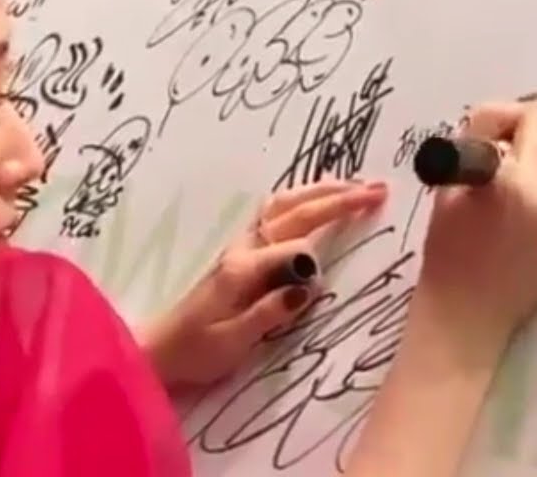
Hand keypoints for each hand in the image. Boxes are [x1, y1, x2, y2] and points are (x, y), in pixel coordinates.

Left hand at [138, 179, 386, 389]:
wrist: (159, 350)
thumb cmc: (196, 351)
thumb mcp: (234, 341)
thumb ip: (270, 311)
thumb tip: (307, 282)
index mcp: (243, 269)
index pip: (293, 247)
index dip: (320, 248)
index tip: (343, 254)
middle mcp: (243, 249)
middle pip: (294, 212)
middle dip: (337, 197)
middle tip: (378, 189)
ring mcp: (241, 248)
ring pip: (283, 207)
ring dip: (319, 192)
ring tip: (354, 184)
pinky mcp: (240, 255)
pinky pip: (275, 216)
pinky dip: (302, 201)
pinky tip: (316, 200)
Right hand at [420, 100, 536, 338]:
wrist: (467, 315)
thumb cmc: (446, 250)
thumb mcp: (449, 191)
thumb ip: (477, 152)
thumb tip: (500, 131)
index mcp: (509, 179)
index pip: (533, 116)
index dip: (509, 118)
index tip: (494, 135)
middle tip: (532, 149)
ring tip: (529, 194)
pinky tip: (534, 230)